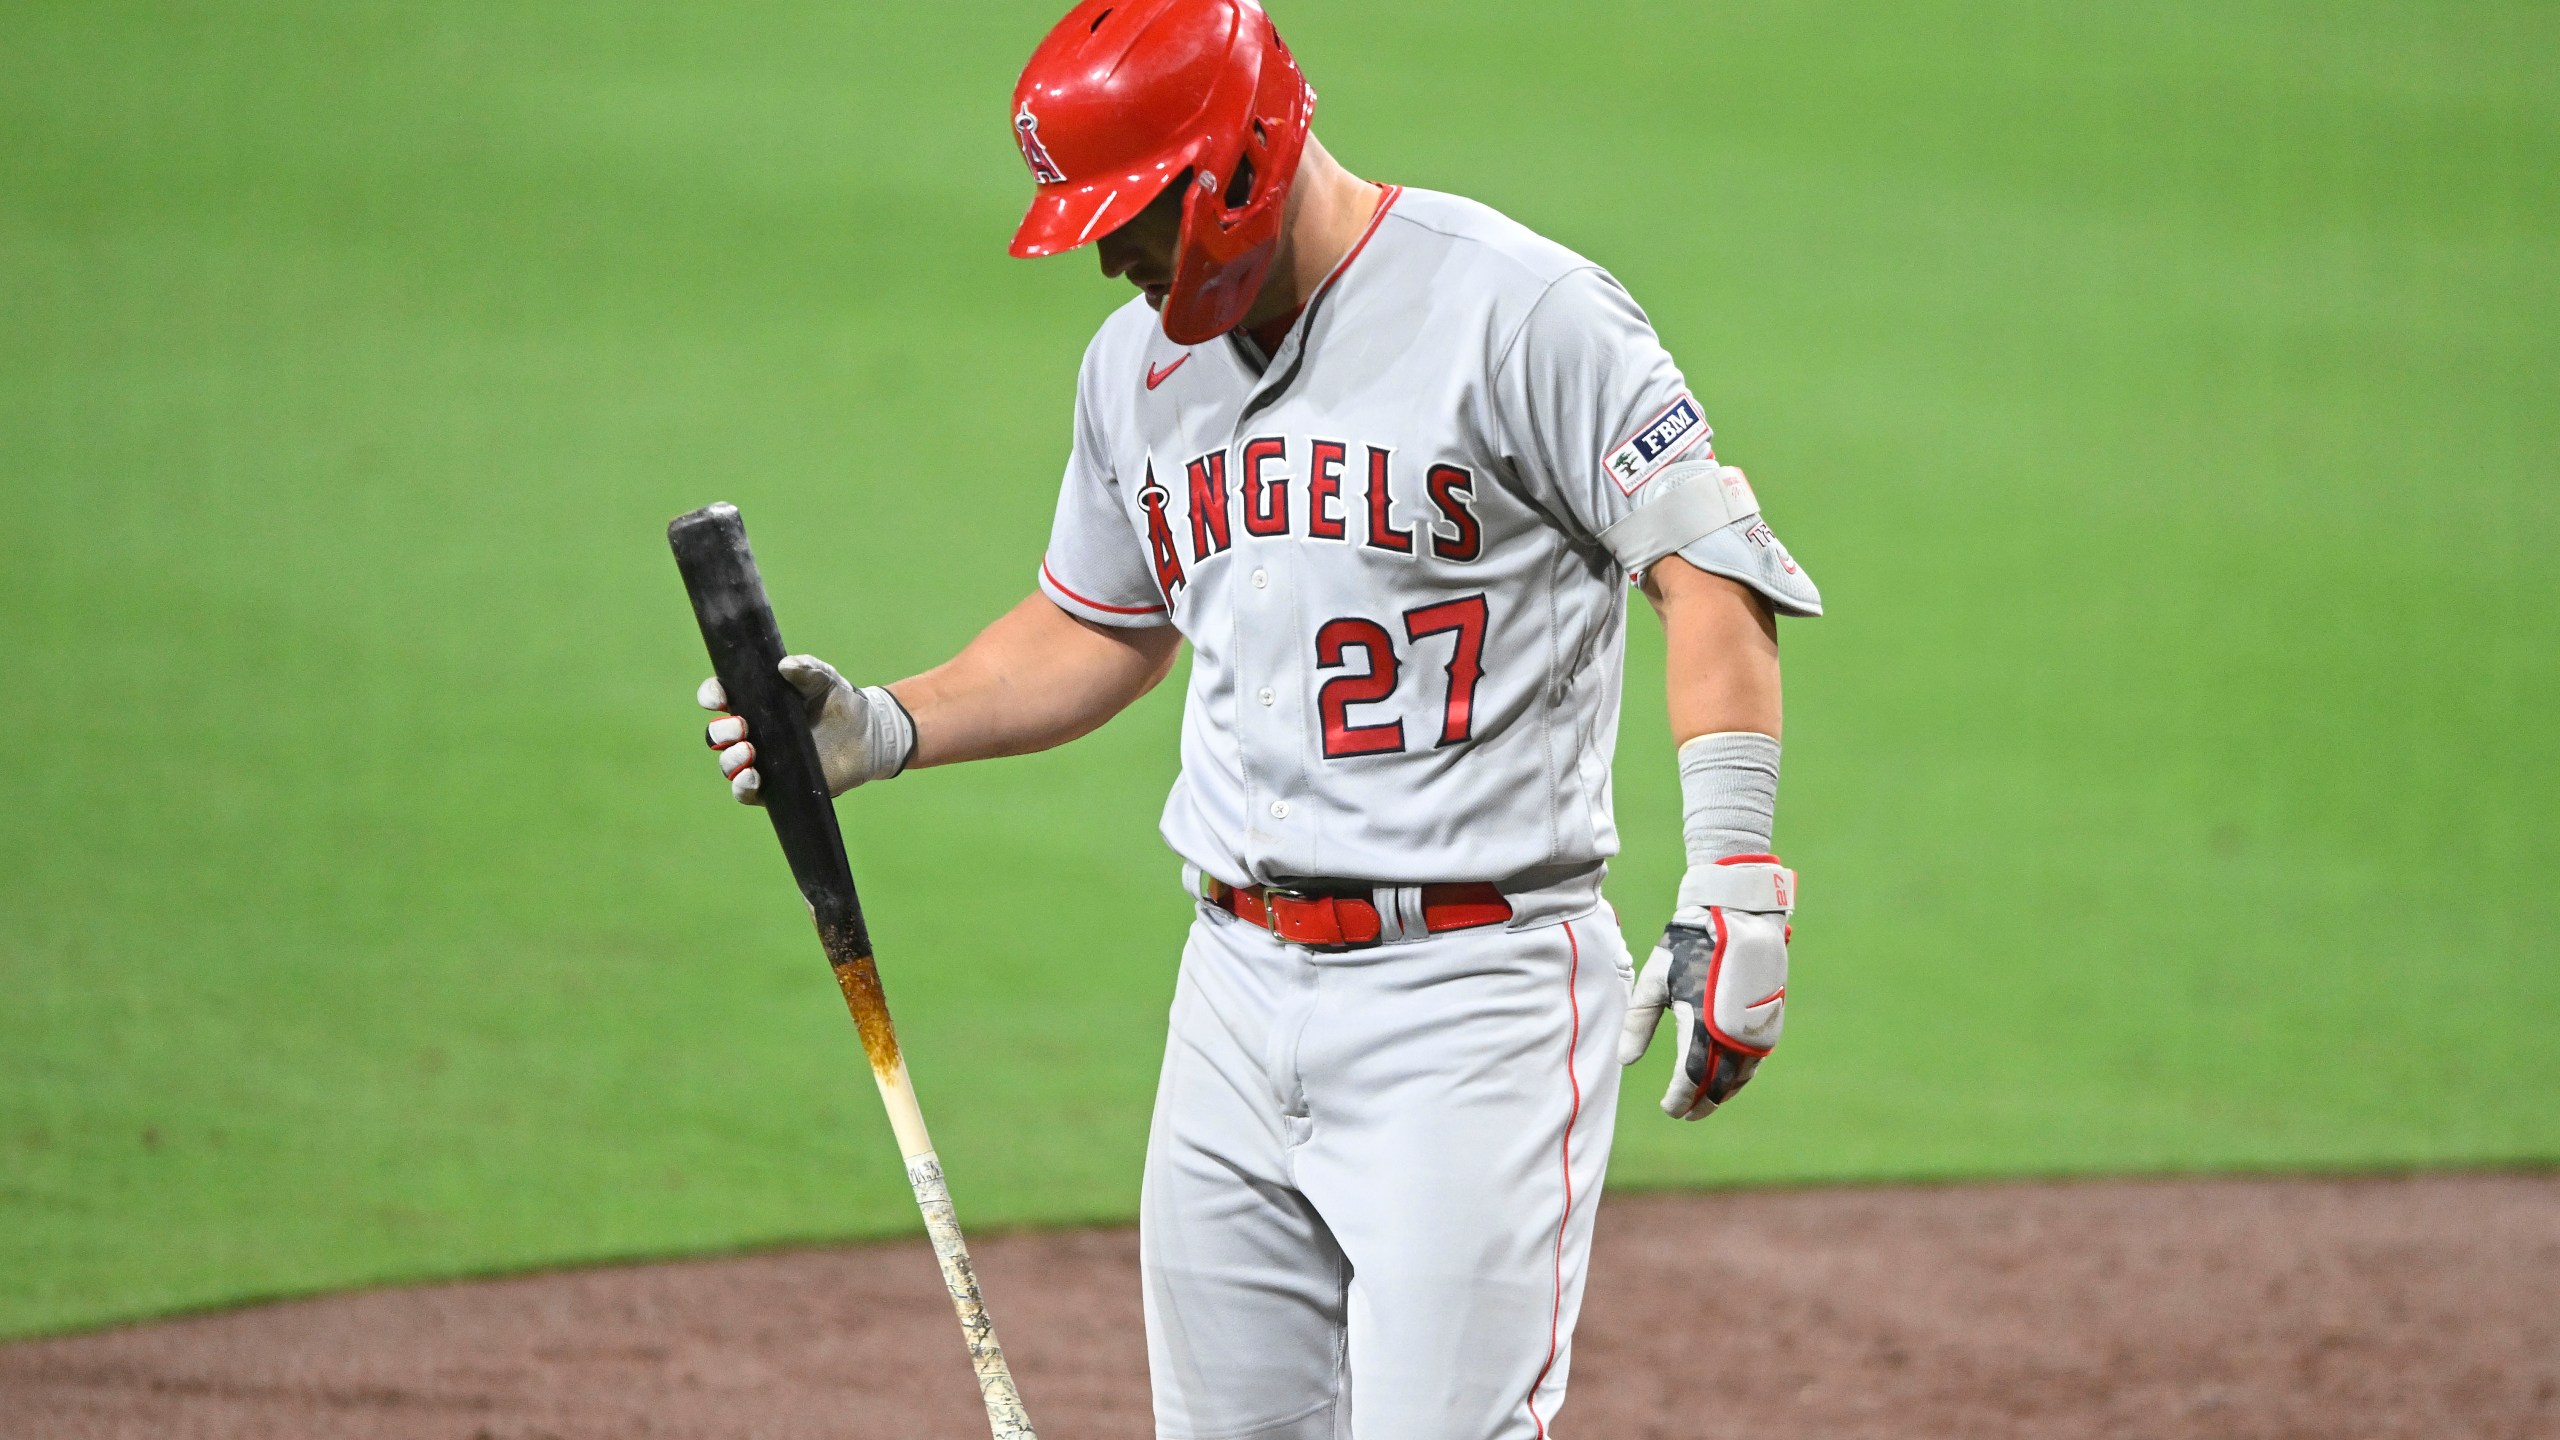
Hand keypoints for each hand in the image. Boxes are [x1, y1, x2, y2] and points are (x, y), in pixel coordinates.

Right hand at [698, 655, 913, 803]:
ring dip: (730, 759)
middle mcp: (753, 732)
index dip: (711, 696)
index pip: (721, 698)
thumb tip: (785, 666)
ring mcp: (762, 760)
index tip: (718, 698)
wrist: (868, 735)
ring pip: (728, 764)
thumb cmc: (841, 702)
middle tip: (741, 727)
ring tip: (749, 751)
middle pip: (718, 734)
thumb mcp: (825, 680)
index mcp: (757, 703)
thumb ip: (808, 669)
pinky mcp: (775, 786)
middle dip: (721, 731)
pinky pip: (745, 791)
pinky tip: (753, 777)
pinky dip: (742, 786)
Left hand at [1617, 855, 1795, 1118]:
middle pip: (1718, 1085)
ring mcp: (1756, 1028)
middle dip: (1701, 1103)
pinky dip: (1741, 1075)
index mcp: (1702, 1025)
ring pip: (1741, 1076)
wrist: (1738, 915)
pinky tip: (1730, 1077)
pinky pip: (1756, 1060)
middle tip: (1685, 1114)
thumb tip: (1625, 1060)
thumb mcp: (1655, 980)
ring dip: (1723, 1092)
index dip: (1679, 1099)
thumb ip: (1638, 1022)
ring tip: (1705, 1101)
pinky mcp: (1770, 1019)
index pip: (1690, 1078)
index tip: (1669, 1109)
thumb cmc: (1689, 944)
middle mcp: (1733, 1033)